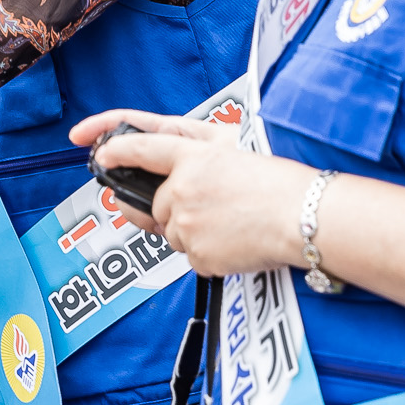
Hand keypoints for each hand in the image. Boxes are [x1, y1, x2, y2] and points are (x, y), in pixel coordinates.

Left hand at [67, 110, 307, 275]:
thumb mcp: (240, 148)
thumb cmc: (282, 182)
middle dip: (173, 209)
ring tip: (233, 223)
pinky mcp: (198, 254)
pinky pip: (193, 257)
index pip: (142, 148)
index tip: (99, 154)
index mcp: (194, 155)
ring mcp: (187, 224)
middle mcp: (183, 188)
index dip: (115, 150)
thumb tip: (175, 168)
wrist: (305, 217)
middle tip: (213, 207)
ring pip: (172, 232)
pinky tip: (237, 241)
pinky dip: (210, 253)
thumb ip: (200, 154)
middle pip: (156, 204)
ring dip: (192, 231)